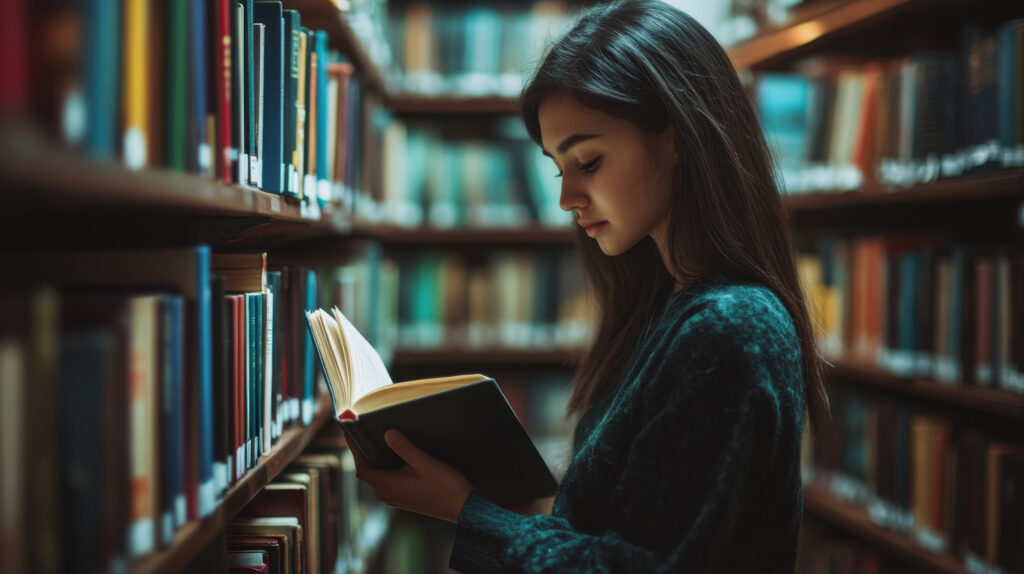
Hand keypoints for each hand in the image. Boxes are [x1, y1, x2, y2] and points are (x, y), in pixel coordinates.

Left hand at [349, 430, 474, 523]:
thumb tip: (387, 433)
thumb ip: (405, 448)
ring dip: (374, 461)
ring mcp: (396, 498)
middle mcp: (388, 494)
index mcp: (388, 486)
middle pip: (367, 472)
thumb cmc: (446, 487)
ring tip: (375, 441)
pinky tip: (394, 457)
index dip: (354, 450)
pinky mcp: (405, 498)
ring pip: (377, 477)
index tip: (349, 432)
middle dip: (363, 453)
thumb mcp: (425, 463)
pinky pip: (387, 481)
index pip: (362, 468)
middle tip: (360, 432)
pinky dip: (385, 468)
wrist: (464, 509)